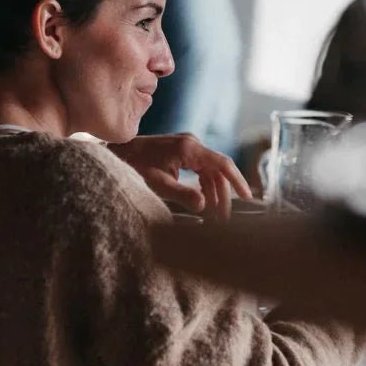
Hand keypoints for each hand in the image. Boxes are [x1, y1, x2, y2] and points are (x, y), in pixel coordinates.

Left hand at [109, 134, 252, 219]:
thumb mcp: (157, 183)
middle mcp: (192, 144)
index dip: (237, 181)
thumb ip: (181, 194)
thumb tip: (204, 206)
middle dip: (223, 196)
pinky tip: (204, 204)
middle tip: (223, 221)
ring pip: (211, 173)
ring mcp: (188, 148)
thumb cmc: (134, 166)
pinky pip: (201, 172)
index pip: (222, 164)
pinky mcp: (183, 153)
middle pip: (218, 172)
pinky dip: (205, 188)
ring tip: (215, 217)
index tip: (247, 198)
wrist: (118, 153)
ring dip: (214, 194)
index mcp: (189, 148)